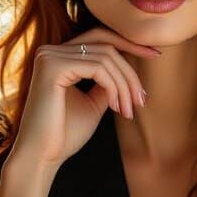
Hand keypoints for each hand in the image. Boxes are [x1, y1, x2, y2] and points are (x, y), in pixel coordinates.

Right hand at [10, 26, 159, 167]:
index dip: (128, 43)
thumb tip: (129, 68)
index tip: (154, 55)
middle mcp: (50, 51)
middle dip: (131, 68)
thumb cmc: (65, 134)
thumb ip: (108, 83)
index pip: (99, 38)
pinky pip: (98, 68)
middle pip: (106, 44)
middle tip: (143, 97)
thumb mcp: (93, 103)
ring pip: (106, 57)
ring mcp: (49, 56)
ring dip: (125, 85)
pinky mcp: (52, 67)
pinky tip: (118, 108)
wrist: (43, 157)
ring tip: (130, 111)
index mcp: (58, 57)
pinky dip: (114, 87)